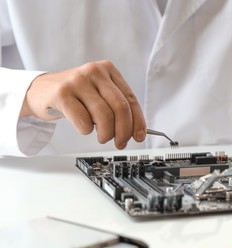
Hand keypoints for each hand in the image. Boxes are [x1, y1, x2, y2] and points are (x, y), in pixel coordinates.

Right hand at [20, 60, 145, 149]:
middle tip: (120, 142)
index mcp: (108, 70)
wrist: (40, 90)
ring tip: (101, 136)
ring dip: (106, 134)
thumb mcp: (99, 94)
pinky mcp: (62, 93)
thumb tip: (136, 131)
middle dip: (123, 131)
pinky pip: (83, 121)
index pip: (130, 99)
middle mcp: (94, 71)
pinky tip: (84, 127)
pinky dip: (87, 130)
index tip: (139, 136)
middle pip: (120, 107)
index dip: (137, 121)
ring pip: (104, 115)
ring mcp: (77, 80)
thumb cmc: (75, 95)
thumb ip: (117, 107)